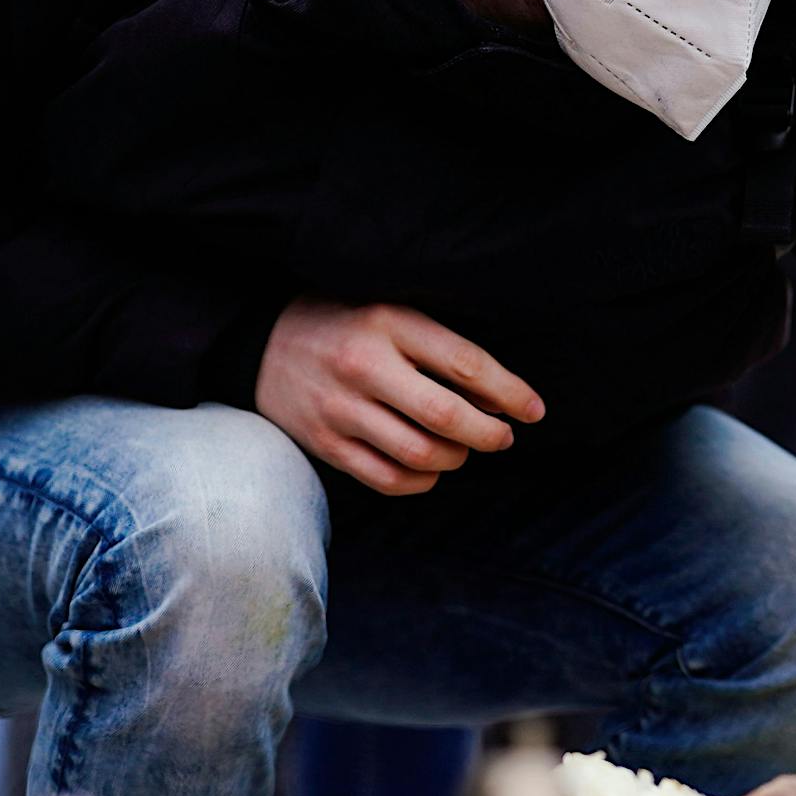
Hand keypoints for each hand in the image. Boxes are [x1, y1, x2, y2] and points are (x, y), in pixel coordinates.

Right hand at [255, 297, 542, 494]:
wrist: (260, 340)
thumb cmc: (348, 324)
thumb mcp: (394, 314)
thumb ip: (441, 349)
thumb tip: (501, 398)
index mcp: (389, 323)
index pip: (466, 364)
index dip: (511, 393)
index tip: (535, 410)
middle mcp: (364, 366)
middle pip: (446, 417)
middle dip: (489, 435)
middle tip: (503, 437)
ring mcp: (339, 409)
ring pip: (421, 455)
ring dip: (456, 459)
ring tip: (463, 448)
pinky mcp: (324, 443)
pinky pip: (389, 479)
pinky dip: (422, 481)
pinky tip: (431, 469)